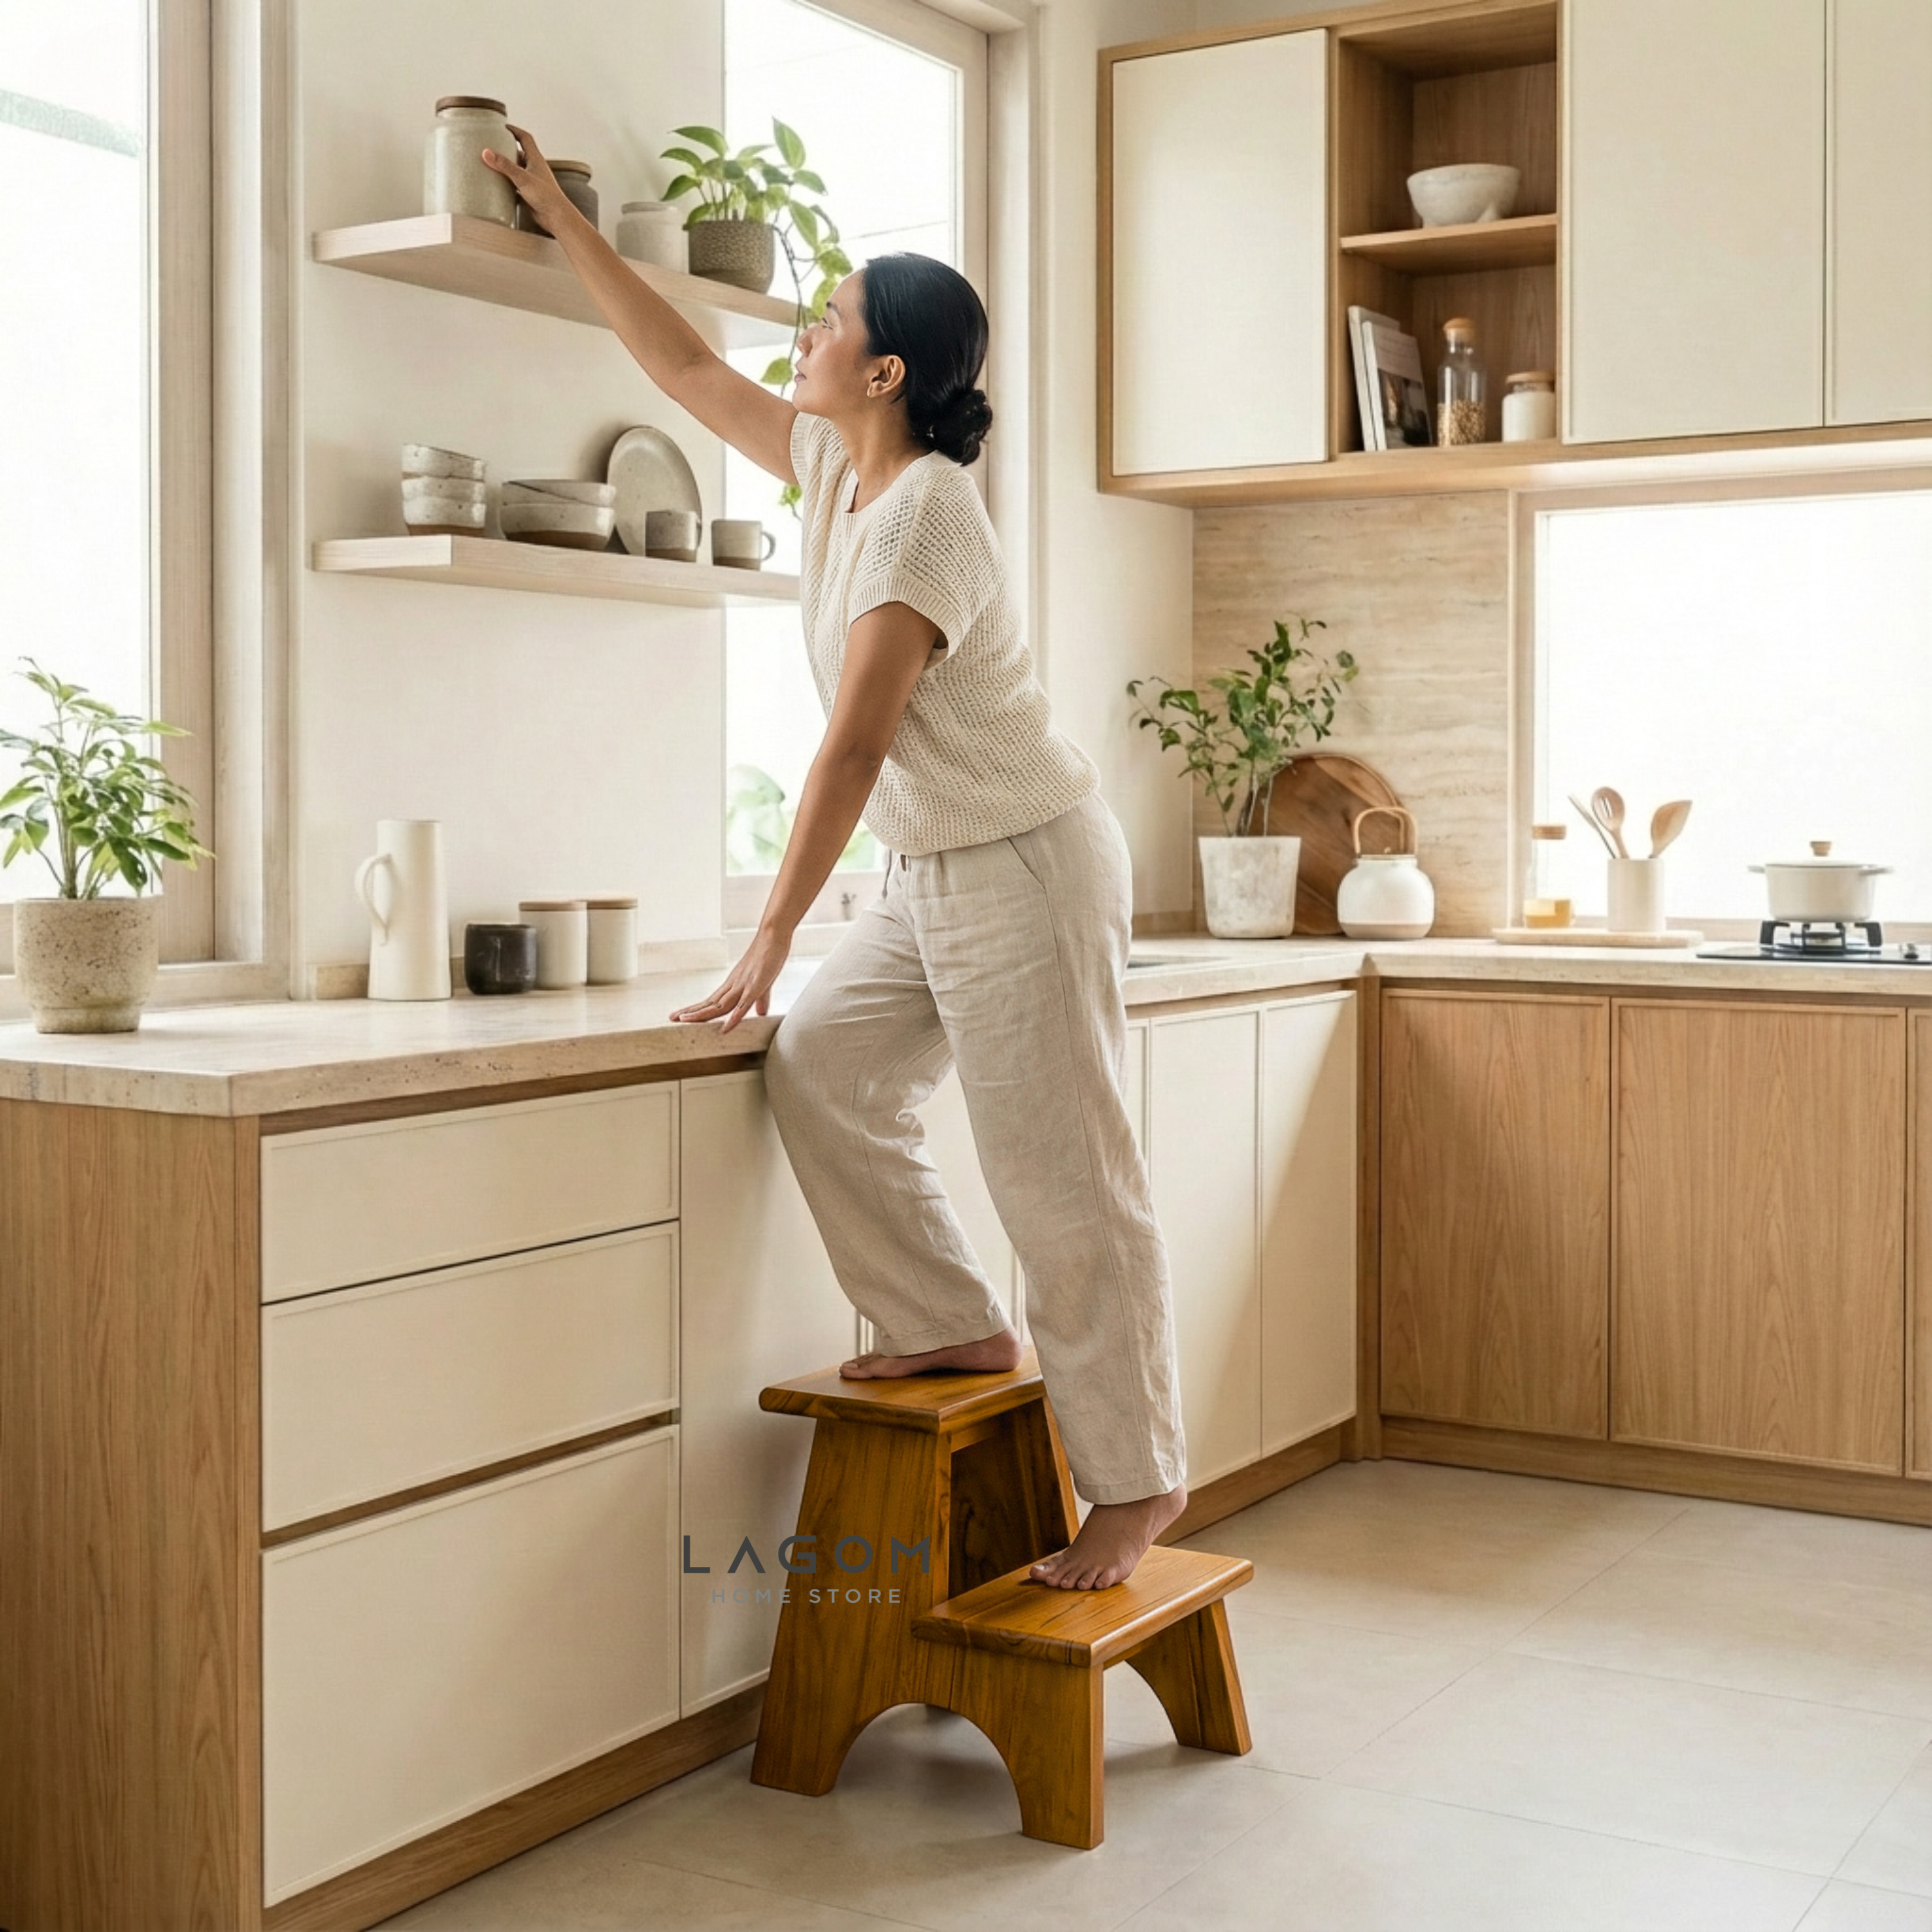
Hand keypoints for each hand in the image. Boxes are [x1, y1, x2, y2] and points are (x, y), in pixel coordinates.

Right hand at [480, 121, 572, 230]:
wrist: (556, 217)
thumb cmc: (545, 196)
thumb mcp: (522, 178)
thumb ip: (504, 165)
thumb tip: (486, 152)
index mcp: (536, 158)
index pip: (525, 138)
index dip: (514, 130)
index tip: (502, 127)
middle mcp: (534, 167)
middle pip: (519, 152)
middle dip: (506, 148)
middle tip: (492, 145)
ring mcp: (532, 180)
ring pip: (516, 169)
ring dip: (505, 166)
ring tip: (490, 163)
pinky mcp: (529, 192)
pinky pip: (515, 183)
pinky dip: (506, 181)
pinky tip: (497, 183)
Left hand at [670, 926, 791, 1033]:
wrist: (773, 935)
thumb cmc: (769, 956)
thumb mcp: (764, 984)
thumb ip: (761, 1000)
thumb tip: (761, 1013)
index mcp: (733, 986)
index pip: (711, 1001)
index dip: (697, 1010)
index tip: (681, 1016)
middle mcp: (733, 986)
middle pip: (709, 1003)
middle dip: (692, 1012)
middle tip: (671, 1019)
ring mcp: (743, 986)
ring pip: (720, 1004)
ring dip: (703, 1014)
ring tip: (685, 1021)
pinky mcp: (755, 986)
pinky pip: (743, 1005)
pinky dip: (734, 1018)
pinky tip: (725, 1028)